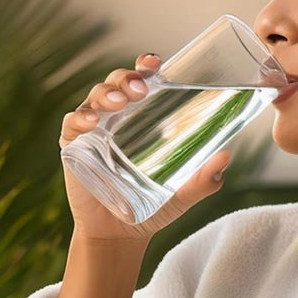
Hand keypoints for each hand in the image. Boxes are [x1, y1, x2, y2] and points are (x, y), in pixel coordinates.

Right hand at [58, 52, 231, 242]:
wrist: (122, 235)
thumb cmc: (154, 207)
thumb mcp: (184, 193)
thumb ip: (205, 179)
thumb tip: (225, 156)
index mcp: (145, 119)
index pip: (144, 82)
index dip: (146, 66)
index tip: (155, 62)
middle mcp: (119, 118)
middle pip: (118, 82)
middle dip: (127, 77)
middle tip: (141, 88)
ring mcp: (95, 131)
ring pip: (95, 97)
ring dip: (105, 93)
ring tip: (117, 102)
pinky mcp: (74, 148)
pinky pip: (72, 124)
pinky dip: (79, 118)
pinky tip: (90, 122)